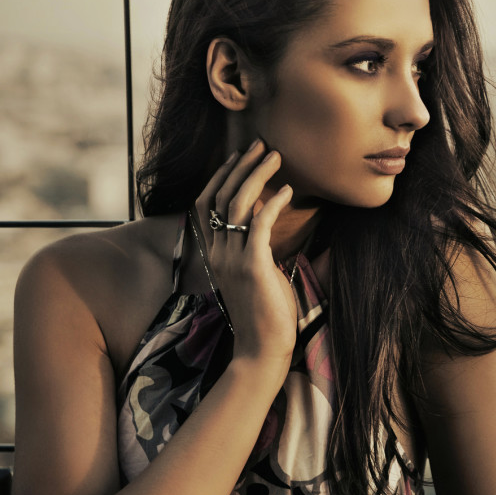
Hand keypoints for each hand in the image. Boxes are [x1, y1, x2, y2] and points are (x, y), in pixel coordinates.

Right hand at [193, 139, 296, 365]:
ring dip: (257, 176)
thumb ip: (257, 249)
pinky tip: (288, 191)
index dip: (221, 177)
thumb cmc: (265, 315)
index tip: (238, 156)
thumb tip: (271, 224)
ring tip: (276, 157)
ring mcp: (232, 259)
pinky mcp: (252, 265)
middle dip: (241, 166)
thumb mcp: (257, 275)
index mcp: (215, 254)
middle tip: (261, 145)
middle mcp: (218, 253)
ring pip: (238, 204)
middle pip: (221, 197)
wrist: (262, 349)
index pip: (207, 205)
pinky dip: (273, 203)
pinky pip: (259, 223)